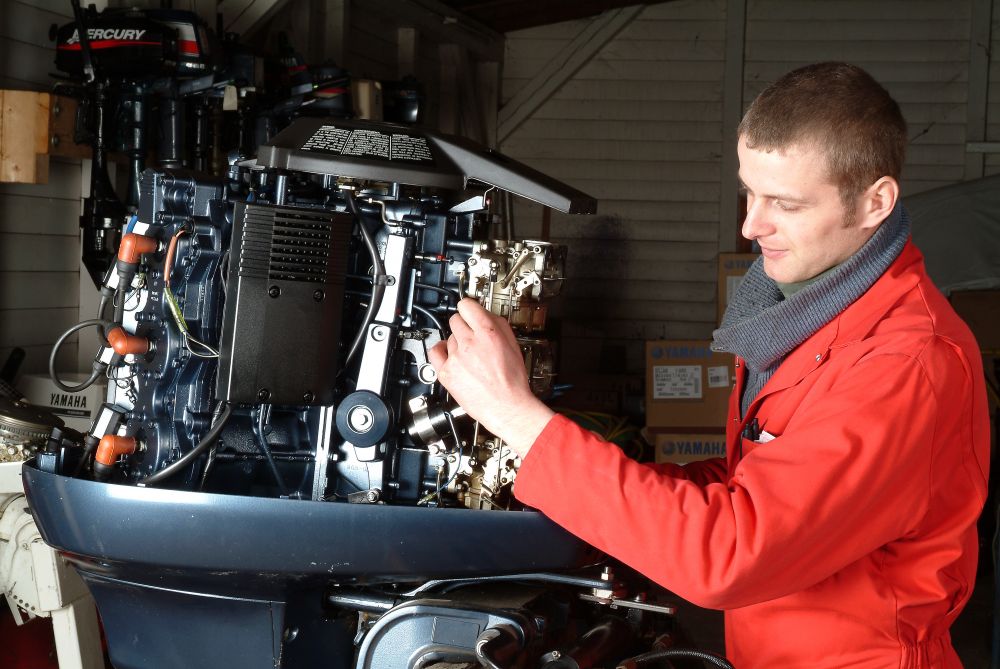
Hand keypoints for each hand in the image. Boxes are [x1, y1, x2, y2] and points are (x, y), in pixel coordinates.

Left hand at [428, 299, 553, 456]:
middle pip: (456, 320)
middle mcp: (469, 343)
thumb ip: (498, 325)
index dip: (470, 307)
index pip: (467, 305)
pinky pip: (435, 352)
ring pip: (449, 337)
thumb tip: (486, 314)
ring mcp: (455, 357)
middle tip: (472, 335)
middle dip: (465, 325)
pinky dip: (441, 351)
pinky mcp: (446, 372)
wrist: (506, 406)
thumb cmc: (512, 381)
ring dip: (457, 342)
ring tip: (469, 354)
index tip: (470, 311)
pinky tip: (449, 355)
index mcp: (487, 333)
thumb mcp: (513, 344)